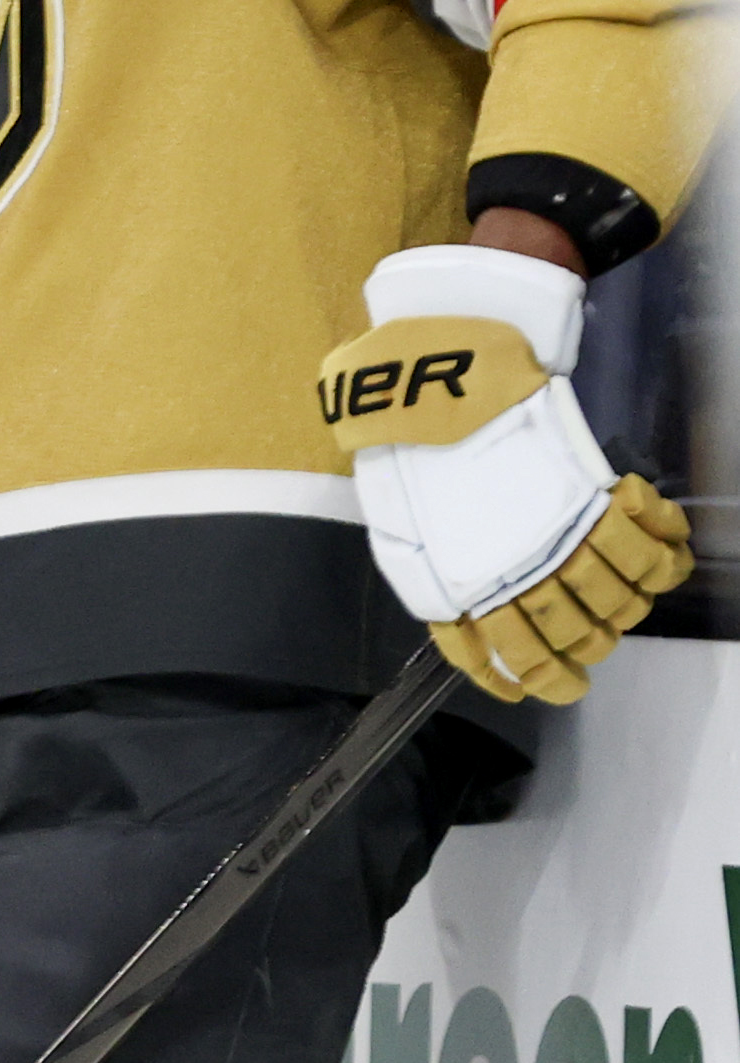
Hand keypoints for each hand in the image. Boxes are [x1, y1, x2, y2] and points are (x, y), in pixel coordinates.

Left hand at [326, 243, 695, 702]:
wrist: (437, 378)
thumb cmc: (406, 447)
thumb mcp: (395, 527)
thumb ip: (431, 581)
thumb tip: (460, 622)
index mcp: (460, 587)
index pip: (506, 660)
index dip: (536, 680)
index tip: (555, 684)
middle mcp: (516, 572)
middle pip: (576, 637)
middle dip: (588, 648)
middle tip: (592, 641)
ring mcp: (560, 536)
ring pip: (621, 602)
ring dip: (629, 606)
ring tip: (625, 597)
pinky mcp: (592, 497)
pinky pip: (650, 544)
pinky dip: (665, 553)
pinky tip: (660, 549)